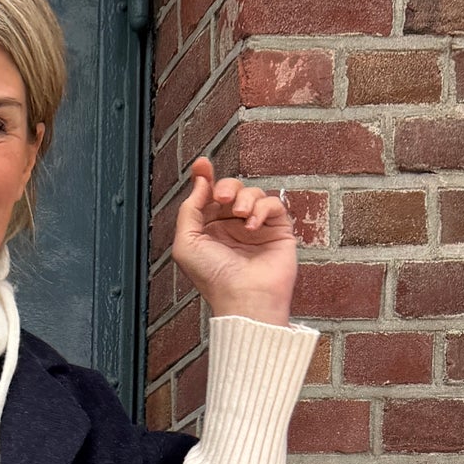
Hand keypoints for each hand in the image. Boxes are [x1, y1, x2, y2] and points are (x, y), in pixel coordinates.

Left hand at [170, 155, 298, 326]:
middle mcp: (232, 227)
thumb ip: (189, 209)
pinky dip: (262, 208)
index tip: (203, 165)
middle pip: (231, 189)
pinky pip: (273, 204)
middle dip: (227, 187)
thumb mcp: (186, 243)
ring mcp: (255, 228)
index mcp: (209, 229)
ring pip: (252, 193)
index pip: (208, 196)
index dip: (205, 178)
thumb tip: (201, 180)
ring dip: (245, 198)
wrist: (244, 298)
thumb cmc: (213, 278)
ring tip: (241, 217)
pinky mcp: (277, 230)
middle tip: (224, 198)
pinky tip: (253, 226)